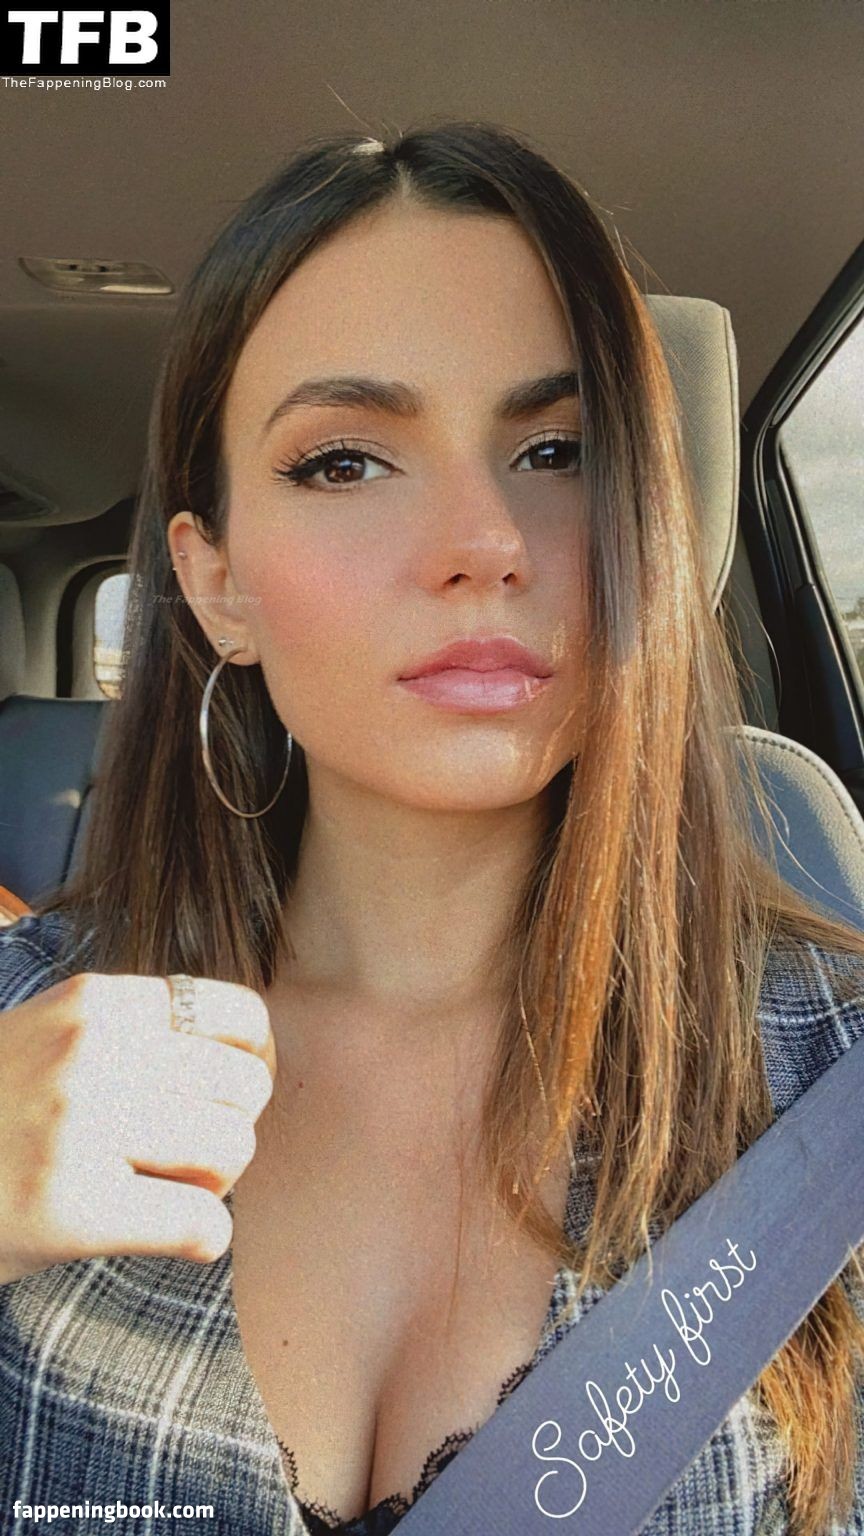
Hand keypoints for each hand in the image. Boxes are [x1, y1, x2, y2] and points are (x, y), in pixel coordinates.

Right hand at [0, 971, 274, 1284]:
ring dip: (215, 1184)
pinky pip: (201, 1225)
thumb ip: (137, 1034)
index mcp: (96, 1002)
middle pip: (244, 1087)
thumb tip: (254, 1059)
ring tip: (168, 1193)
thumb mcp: (55, 1036)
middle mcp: (92, 1052)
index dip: (251, 1065)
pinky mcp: (72, 1209)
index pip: (239, 1016)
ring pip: (233, 1150)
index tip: (227, 1099)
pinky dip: (202, 1239)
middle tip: (186, 1159)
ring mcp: (81, 1127)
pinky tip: (172, 1238)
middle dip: (230, 1129)